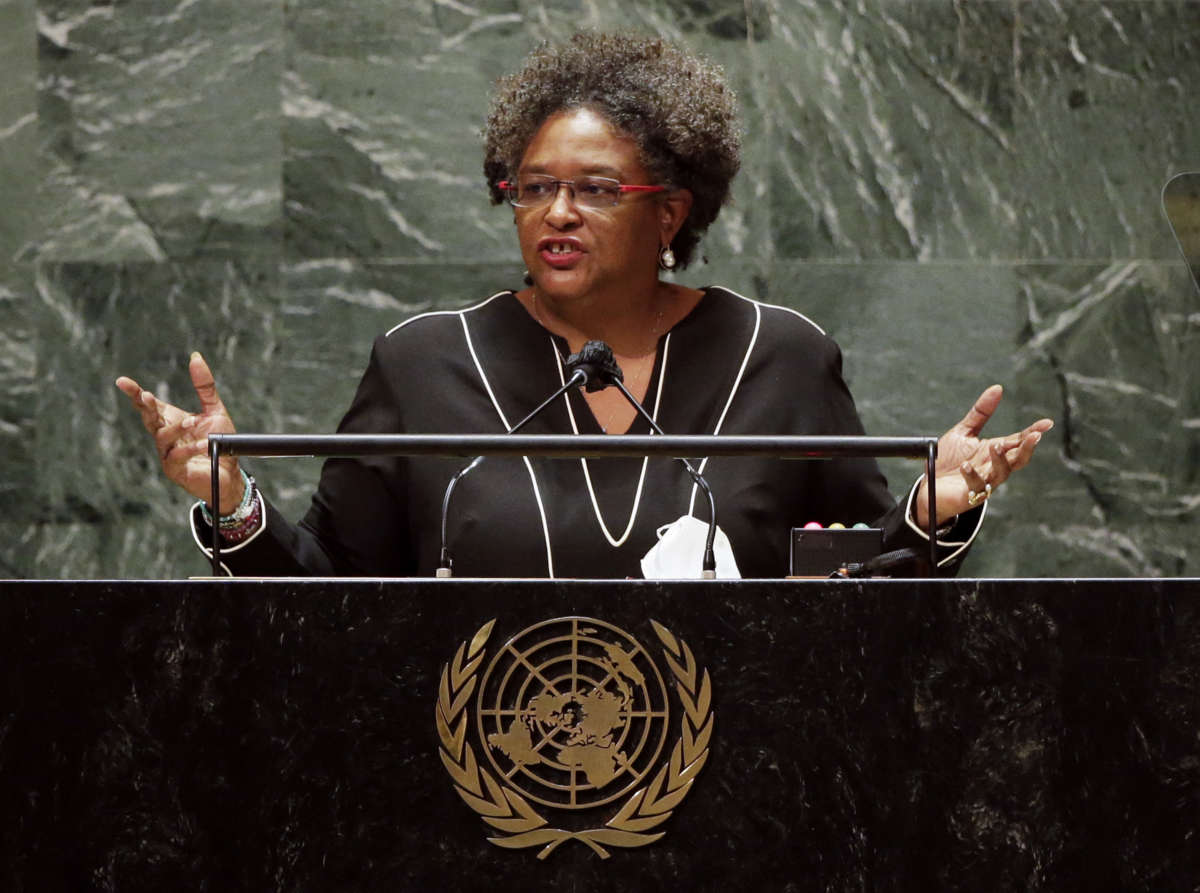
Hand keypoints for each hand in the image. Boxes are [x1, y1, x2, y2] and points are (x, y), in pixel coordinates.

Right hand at [116, 352, 242, 513]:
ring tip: (193, 422)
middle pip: (148, 418)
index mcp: (170, 420)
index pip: (149, 404)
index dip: (135, 393)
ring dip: (177, 428)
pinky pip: (178, 456)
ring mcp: (167, 453)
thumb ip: (204, 386)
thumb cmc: (219, 443)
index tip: (122, 382)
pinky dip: (191, 448)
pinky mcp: (175, 470)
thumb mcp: (214, 410)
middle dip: (145, 407)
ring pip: (162, 437)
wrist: (230, 474)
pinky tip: (204, 444)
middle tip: (144, 396)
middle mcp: (164, 435)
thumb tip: (195, 357)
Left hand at [914, 384, 1052, 526]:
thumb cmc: (949, 460)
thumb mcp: (964, 432)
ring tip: (994, 445)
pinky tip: (966, 466)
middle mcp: (993, 467)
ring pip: (1001, 473)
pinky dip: (972, 475)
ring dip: (1001, 460)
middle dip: (1027, 448)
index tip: (1047, 423)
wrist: (929, 487)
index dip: (1032, 432)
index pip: (1017, 441)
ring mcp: (984, 482)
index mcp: (994, 451)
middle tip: (1034, 436)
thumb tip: (998, 388)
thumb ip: (981, 413)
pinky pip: (976, 486)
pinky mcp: (970, 494)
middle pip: (1018, 459)